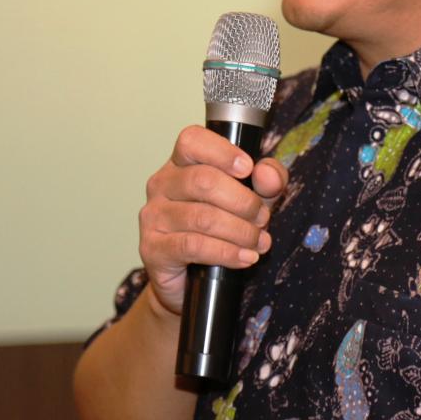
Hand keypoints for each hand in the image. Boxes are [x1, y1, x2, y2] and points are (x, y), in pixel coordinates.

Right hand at [138, 126, 288, 316]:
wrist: (191, 279)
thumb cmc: (223, 225)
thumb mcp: (254, 196)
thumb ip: (268, 179)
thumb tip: (266, 173)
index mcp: (182, 162)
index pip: (191, 140)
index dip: (222, 151)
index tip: (247, 168)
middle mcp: (162, 184)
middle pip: (203, 181)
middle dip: (244, 201)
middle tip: (263, 218)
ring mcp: (154, 216)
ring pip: (202, 217)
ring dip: (240, 231)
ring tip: (260, 241)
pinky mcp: (152, 249)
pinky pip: (193, 246)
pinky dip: (227, 252)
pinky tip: (246, 257)